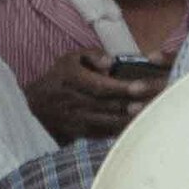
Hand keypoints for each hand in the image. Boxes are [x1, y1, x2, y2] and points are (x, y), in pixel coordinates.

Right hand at [24, 53, 153, 141]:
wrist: (36, 107)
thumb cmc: (59, 78)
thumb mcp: (71, 58)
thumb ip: (93, 55)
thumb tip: (111, 62)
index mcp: (72, 80)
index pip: (101, 86)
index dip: (121, 88)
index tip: (140, 87)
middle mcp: (74, 101)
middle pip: (108, 105)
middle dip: (131, 105)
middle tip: (153, 103)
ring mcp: (76, 120)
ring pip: (107, 121)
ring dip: (128, 120)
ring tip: (148, 115)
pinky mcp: (79, 133)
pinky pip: (103, 133)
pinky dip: (119, 130)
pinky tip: (135, 127)